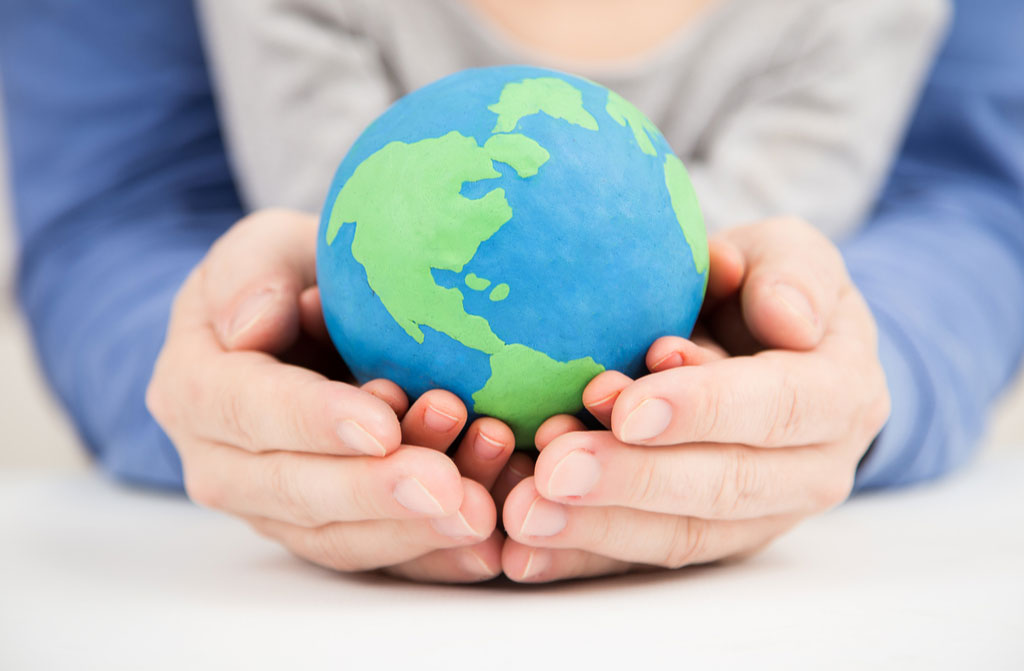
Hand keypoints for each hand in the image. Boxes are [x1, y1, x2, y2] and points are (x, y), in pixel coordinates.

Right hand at [147, 210, 506, 581]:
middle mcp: (221, 462)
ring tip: (479, 511)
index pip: (251, 411)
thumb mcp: (268, 247)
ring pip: (336, 538)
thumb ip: (253, 273)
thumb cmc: (289, 277)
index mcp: (195, 387)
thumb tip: (248, 326)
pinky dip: (429, 558)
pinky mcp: (320, 529)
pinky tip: (482, 552)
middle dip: (375, 493)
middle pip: (295, 492)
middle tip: (448, 488)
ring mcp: (269, 507)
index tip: (383, 426)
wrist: (298, 324)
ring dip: (410, 530)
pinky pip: (372, 557)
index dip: (315, 423)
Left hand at [499, 218, 890, 581]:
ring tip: (523, 512)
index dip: (704, 411)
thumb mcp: (788, 255)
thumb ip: (793, 274)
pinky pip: (646, 558)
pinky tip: (524, 555)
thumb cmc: (765, 290)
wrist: (767, 347)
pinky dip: (582, 557)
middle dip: (632, 480)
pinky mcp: (712, 540)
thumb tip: (789, 319)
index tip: (627, 409)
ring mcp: (762, 517)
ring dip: (598, 528)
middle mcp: (813, 470)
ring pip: (681, 535)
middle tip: (553, 470)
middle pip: (722, 486)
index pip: (776, 408)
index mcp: (841, 394)